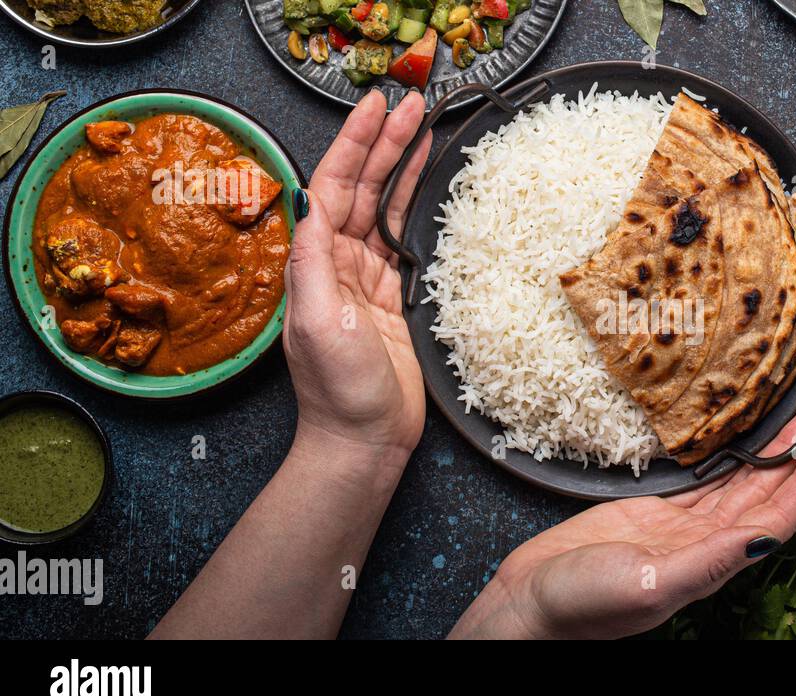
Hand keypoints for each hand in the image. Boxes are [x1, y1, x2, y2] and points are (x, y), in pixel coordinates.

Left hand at [284, 89, 430, 456]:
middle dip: (385, 142)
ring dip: (404, 166)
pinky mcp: (395, 298)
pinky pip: (406, 239)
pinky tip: (434, 185)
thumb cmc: (339, 392)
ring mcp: (368, 279)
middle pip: (362, 187)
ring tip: (427, 127)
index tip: (375, 108)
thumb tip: (310, 204)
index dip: (354, 144)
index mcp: (314, 264)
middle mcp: (338, 264)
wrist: (365, 441)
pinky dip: (420, 207)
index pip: (332, 187)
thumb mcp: (320, 325)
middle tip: (413, 103)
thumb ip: (313, 264)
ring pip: (386, 208)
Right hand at [449, 407, 795, 638]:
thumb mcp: (649, 584)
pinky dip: (724, 461)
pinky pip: (700, 483)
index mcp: (710, 565)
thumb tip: (761, 538)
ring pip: (735, 486)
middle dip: (795, 460)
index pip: (774, 520)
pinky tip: (738, 442)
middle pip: (763, 496)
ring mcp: (679, 530)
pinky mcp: (652, 515)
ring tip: (793, 424)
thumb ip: (707, 563)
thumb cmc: (582, 606)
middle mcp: (703, 547)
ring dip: (766, 456)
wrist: (530, 604)